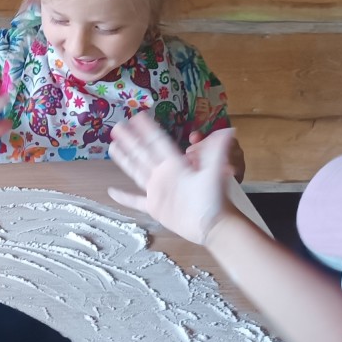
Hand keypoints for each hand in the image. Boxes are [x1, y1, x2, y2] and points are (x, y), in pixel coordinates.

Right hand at [108, 115, 237, 243]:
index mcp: (175, 164)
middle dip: (130, 140)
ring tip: (113, 147)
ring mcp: (158, 190)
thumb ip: (218, 151)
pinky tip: (112, 191)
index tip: (137, 117)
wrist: (213, 225)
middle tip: (118, 126)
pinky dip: (124, 197)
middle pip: (143, 152)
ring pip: (137, 170)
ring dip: (125, 159)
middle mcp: (164, 174)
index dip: (147, 129)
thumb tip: (229, 129)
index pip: (158, 142)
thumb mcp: (215, 172)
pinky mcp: (154, 207)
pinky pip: (135, 201)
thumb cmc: (215, 199)